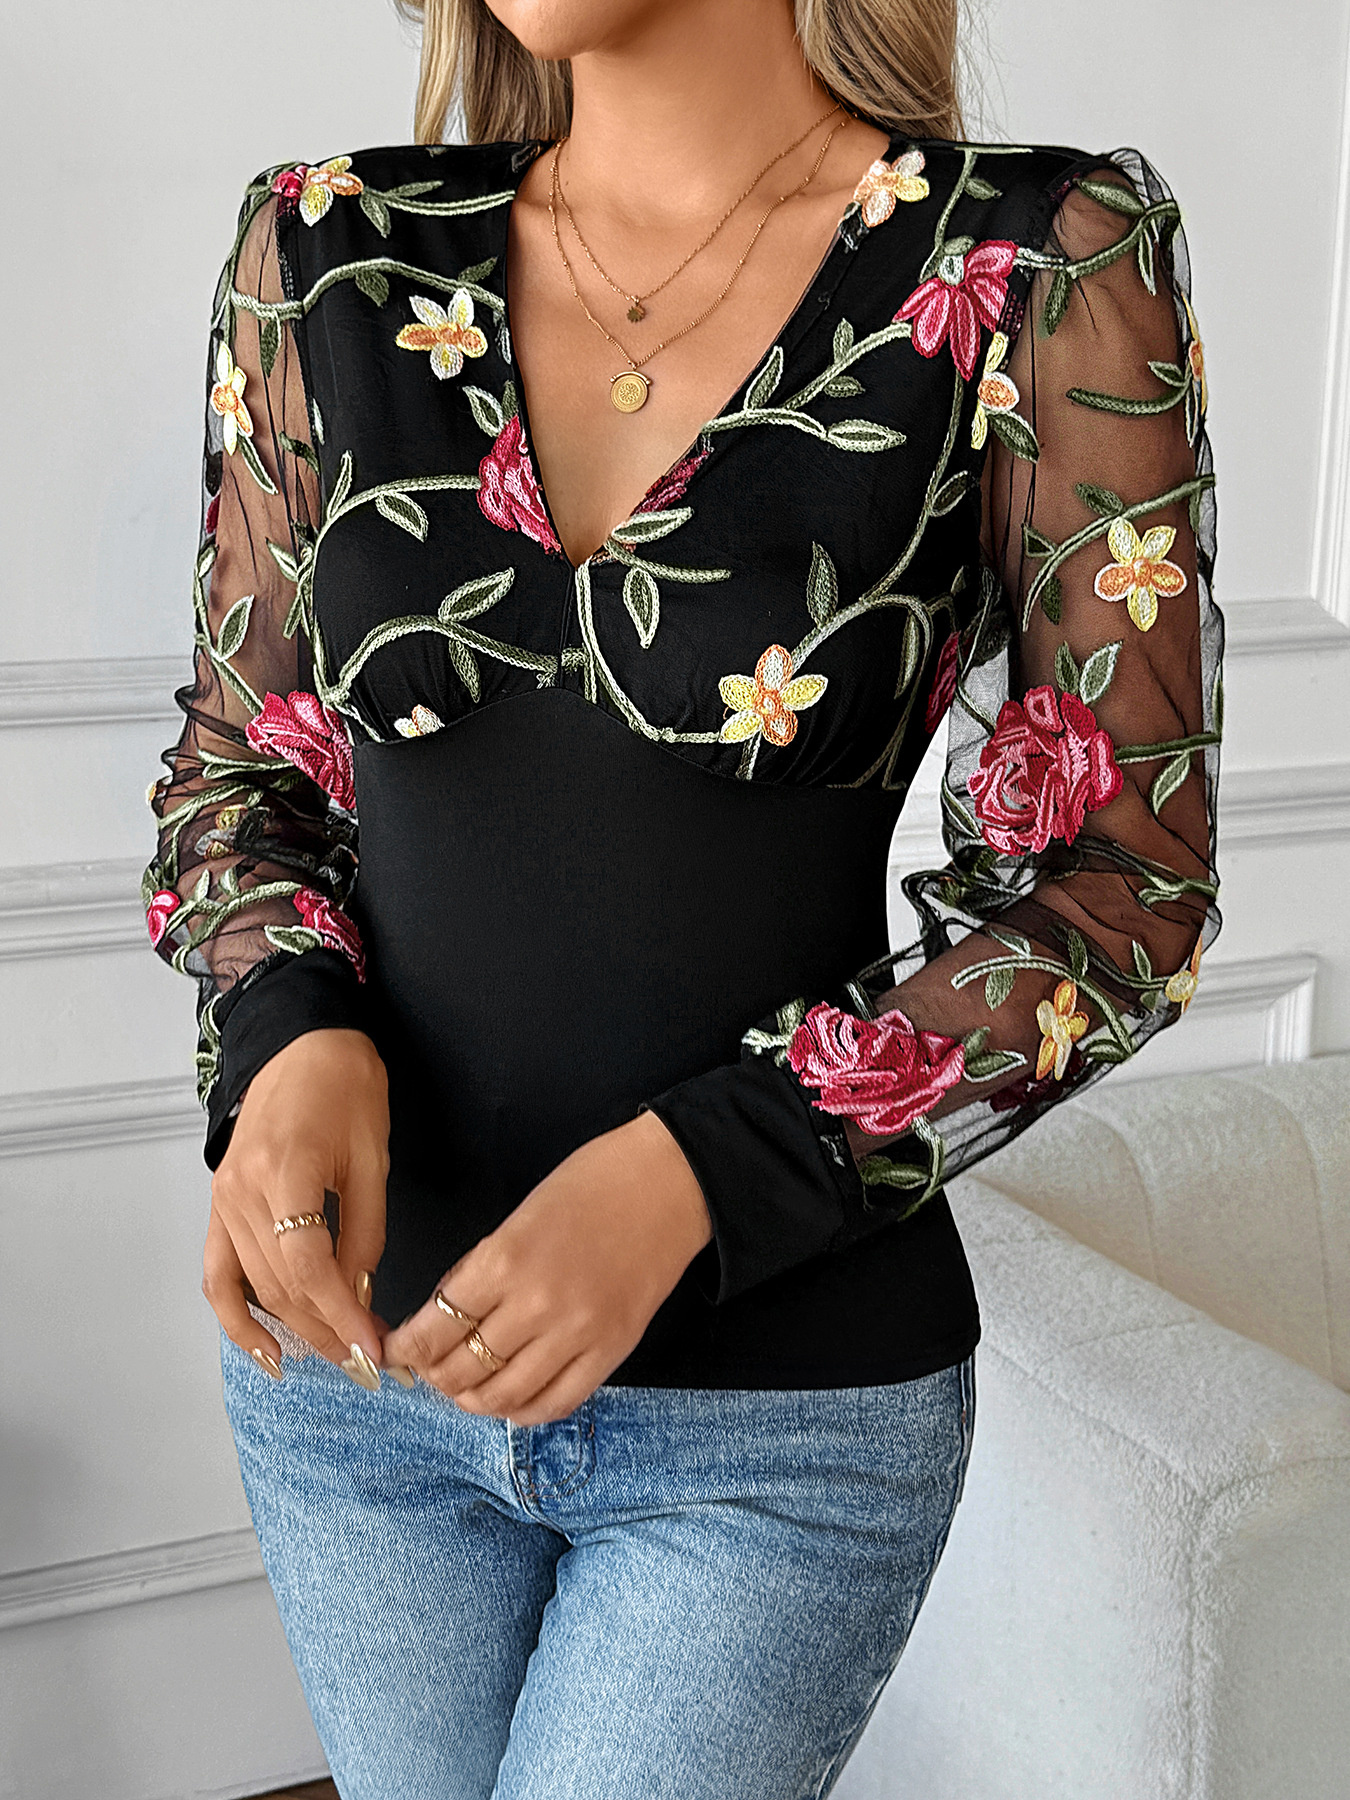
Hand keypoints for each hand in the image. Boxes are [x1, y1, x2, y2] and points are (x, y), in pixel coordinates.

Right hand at [203, 1028, 389, 1378]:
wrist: (302, 1043)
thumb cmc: (346, 1087)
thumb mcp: (372, 1156)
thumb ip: (365, 1230)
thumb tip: (361, 1294)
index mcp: (285, 1170)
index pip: (309, 1266)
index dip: (341, 1313)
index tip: (373, 1345)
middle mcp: (242, 1190)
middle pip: (281, 1285)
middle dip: (328, 1329)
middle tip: (370, 1358)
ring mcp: (223, 1199)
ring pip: (256, 1286)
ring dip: (297, 1328)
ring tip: (339, 1355)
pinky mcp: (219, 1204)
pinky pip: (219, 1274)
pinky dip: (237, 1319)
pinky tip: (267, 1352)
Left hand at [384, 1110, 711, 1422]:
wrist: (670, 1183)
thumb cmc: (592, 1183)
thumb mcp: (519, 1214)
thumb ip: (481, 1267)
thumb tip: (445, 1313)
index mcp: (505, 1259)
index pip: (434, 1327)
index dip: (405, 1347)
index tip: (394, 1349)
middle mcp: (537, 1304)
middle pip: (462, 1368)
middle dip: (434, 1375)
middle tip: (428, 1367)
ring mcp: (577, 1333)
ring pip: (504, 1396)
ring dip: (473, 1399)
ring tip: (464, 1388)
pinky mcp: (612, 1351)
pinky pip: (557, 1403)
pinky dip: (525, 1410)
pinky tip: (512, 1401)